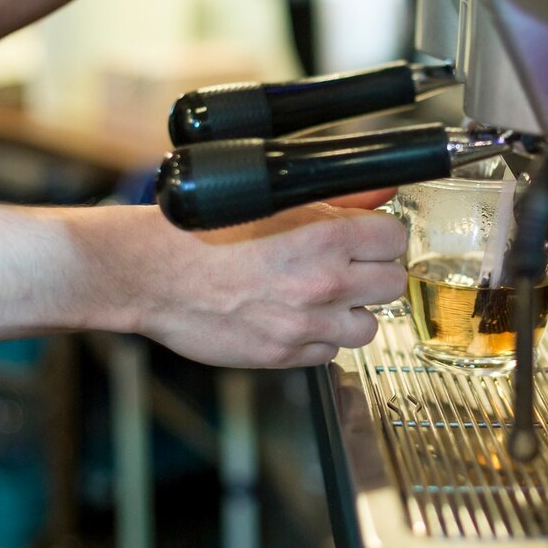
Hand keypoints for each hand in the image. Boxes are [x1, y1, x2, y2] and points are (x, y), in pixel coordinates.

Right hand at [79, 201, 407, 367]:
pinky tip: (293, 319)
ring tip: (320, 298)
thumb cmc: (202, 233)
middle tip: (347, 268)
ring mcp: (307, 324)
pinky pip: (329, 353)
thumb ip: (340, 199)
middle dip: (372, 274)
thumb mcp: (275, 201)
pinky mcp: (285, 355)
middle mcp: (324, 282)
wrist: (152, 273)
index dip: (381, 238)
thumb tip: (382, 192)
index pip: (395, 240)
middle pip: (392, 284)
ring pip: (368, 327)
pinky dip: (318, 339)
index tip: (368, 240)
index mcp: (326, 236)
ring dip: (350, 313)